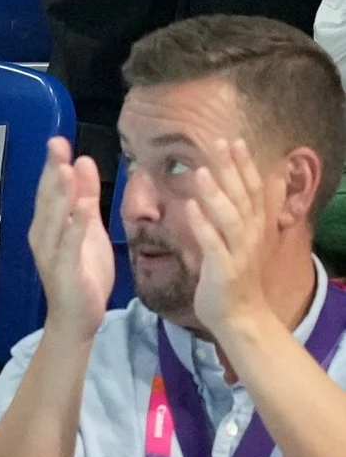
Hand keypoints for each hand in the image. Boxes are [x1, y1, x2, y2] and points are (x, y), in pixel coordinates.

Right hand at [29, 137, 115, 339]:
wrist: (77, 319)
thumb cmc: (84, 273)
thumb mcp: (88, 230)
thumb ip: (86, 198)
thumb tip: (82, 162)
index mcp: (48, 224)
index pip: (49, 189)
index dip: (53, 164)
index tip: (58, 140)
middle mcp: (43, 235)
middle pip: (47, 198)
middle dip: (53, 171)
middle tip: (56, 144)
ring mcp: (51, 253)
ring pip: (54, 219)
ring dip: (59, 194)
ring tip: (64, 170)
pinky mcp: (64, 271)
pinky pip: (68, 246)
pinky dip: (73, 227)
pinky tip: (80, 210)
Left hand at [186, 136, 281, 343]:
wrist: (241, 316)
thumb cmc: (238, 274)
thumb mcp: (249, 238)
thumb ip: (252, 210)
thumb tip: (266, 181)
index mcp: (256, 226)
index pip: (253, 189)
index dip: (245, 165)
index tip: (234, 140)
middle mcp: (252, 236)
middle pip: (243, 197)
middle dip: (231, 169)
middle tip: (219, 142)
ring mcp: (239, 252)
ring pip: (229, 218)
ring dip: (216, 194)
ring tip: (201, 171)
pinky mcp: (224, 269)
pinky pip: (212, 244)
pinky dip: (202, 225)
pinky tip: (190, 208)